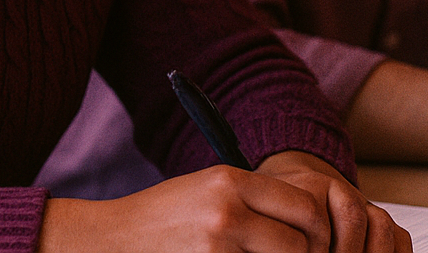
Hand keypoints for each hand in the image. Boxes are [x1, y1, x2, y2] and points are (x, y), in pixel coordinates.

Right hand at [39, 153, 408, 252]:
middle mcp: (226, 212)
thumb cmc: (164, 217)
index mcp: (230, 181)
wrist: (110, 241)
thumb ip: (255, 200)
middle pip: (301, 243)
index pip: (305, 206)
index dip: (317, 230)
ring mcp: (216, 247)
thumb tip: (309, 223)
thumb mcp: (208, 190)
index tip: (313, 242)